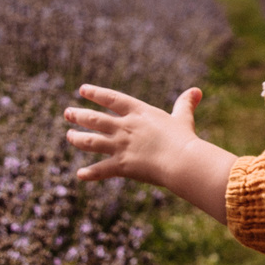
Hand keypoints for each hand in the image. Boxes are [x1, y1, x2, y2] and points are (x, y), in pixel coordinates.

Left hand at [63, 85, 236, 223]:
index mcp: (138, 112)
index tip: (82, 90)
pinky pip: (100, 170)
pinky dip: (90, 173)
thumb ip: (185, 104)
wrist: (181, 161)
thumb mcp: (183, 118)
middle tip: (67, 113)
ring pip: (91, 141)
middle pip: (94, 119)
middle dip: (78, 115)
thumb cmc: (184, 139)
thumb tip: (197, 91)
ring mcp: (120, 146)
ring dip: (77, 139)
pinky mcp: (121, 165)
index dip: (96, 93)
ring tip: (69, 136)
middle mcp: (124, 127)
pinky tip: (80, 175)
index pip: (111, 99)